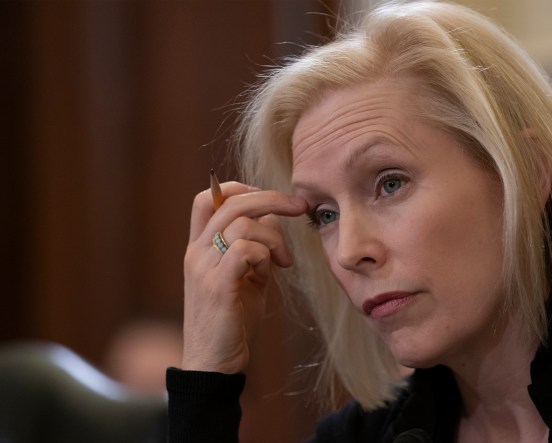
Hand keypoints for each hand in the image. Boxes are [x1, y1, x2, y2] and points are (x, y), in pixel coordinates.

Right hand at [181, 182, 306, 372]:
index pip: (208, 198)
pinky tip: (270, 273)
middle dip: (272, 198)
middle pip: (230, 201)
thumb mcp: (248, 276)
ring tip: (284, 261)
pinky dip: (265, 254)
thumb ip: (258, 247)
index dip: (240, 188)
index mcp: (200, 247)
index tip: (272, 201)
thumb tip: (277, 217)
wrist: (214, 363)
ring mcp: (203, 268)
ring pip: (241, 223)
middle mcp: (196, 252)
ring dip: (274, 237)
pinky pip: (244, 250)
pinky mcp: (217, 286)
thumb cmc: (233, 320)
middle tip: (299, 207)